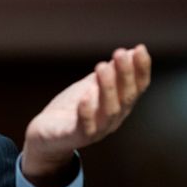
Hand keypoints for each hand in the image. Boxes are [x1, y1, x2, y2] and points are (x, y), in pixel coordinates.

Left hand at [21, 44, 151, 186]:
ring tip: (102, 67)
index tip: (140, 48)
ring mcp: (96, 130)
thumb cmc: (72, 109)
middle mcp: (113, 119)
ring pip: (109, 111)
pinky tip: (85, 96)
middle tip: (119, 53)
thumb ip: (110, 73)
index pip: (137, 88)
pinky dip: (87, 112)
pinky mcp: (76, 137)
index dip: (141, 69)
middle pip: (126, 97)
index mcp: (119, 106)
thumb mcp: (91, 86)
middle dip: (125, 74)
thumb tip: (129, 51)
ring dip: (107, 88)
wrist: (45, 134)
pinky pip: (85, 127)